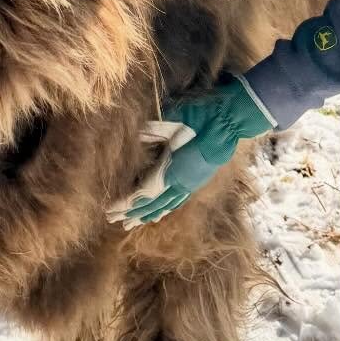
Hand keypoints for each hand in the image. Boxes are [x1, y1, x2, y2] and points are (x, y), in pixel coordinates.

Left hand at [121, 76, 273, 225]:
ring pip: (166, 205)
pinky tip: (159, 214)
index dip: (126, 203)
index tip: (110, 209)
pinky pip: (178, 200)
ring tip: (132, 224)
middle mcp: (181, 182)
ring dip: (147, 214)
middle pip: (152, 204)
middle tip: (113, 221)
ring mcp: (191, 183)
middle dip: (132, 213)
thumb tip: (132, 136)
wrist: (230, 119)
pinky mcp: (197, 180)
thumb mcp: (170, 120)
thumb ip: (150, 130)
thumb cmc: (200, 116)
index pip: (144, 194)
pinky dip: (165, 209)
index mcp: (172, 170)